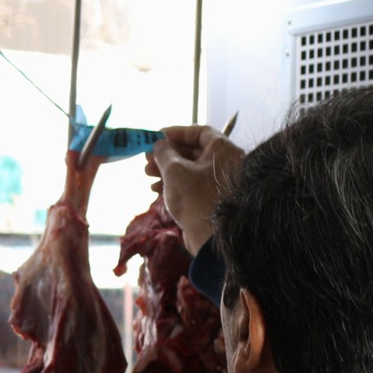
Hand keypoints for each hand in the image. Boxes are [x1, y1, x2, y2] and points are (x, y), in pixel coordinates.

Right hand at [146, 125, 244, 254]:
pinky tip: (156, 190)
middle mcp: (225, 164)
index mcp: (223, 150)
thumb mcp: (175, 171)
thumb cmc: (197, 199)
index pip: (199, 131)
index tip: (157, 136)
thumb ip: (164, 153)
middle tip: (147, 159)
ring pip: (190, 170)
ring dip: (167, 171)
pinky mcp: (212, 202)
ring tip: (147, 175)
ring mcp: (219, 185)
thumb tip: (160, 144)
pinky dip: (175, 185)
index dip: (177, 132)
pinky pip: (192, 187)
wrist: (213, 240)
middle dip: (167, 155)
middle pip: (193, 152)